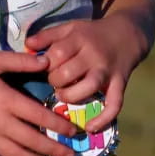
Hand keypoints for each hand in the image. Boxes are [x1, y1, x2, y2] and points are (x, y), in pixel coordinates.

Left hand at [25, 16, 141, 132]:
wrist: (127, 34)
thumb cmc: (92, 33)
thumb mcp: (70, 27)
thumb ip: (48, 35)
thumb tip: (27, 45)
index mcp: (79, 38)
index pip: (57, 53)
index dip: (46, 64)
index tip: (43, 67)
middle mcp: (94, 55)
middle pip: (68, 72)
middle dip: (55, 81)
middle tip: (54, 81)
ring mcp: (107, 71)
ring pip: (88, 87)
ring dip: (71, 96)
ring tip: (63, 95)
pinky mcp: (120, 84)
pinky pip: (114, 104)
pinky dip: (103, 119)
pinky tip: (89, 127)